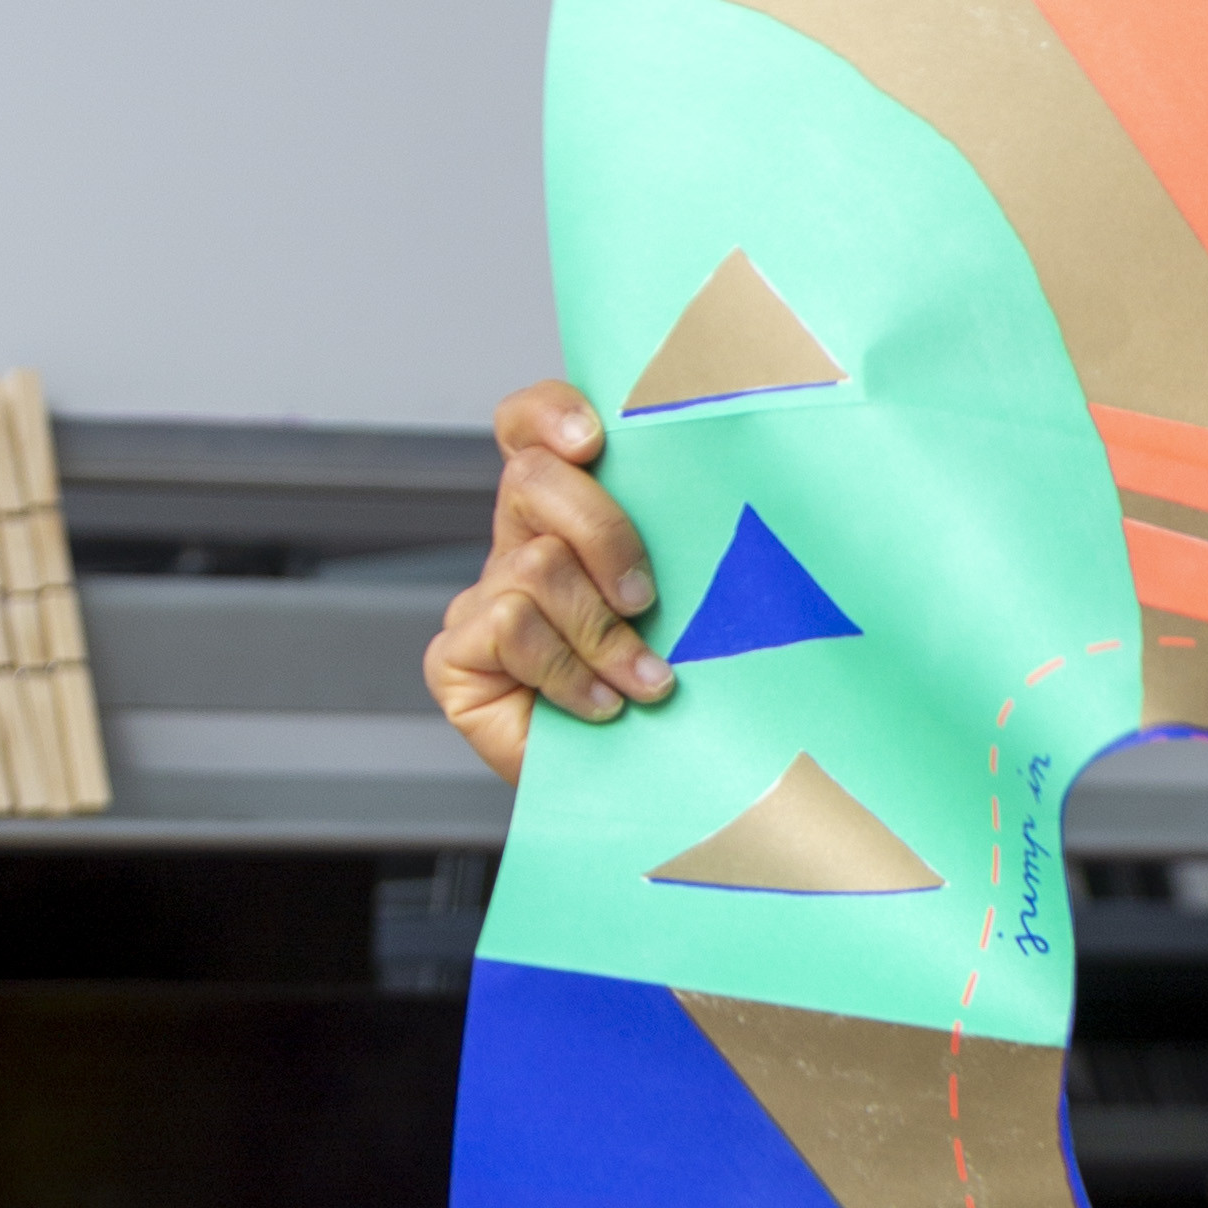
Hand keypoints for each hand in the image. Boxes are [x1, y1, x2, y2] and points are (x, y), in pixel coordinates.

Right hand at [423, 382, 673, 786]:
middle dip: (604, 533)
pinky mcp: (455, 658)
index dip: (549, 414)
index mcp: (568, 517)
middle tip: (648, 598)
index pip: (531, 429)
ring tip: (643, 681)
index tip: (594, 439)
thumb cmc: (680, 696)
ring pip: (532, 564)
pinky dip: (568, 670)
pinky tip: (600, 706)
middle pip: (534, 482)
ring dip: (601, 631)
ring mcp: (480, 601)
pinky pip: (509, 626)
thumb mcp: (695, 609)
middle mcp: (517, 546)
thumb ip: (689, 548)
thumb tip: (752, 494)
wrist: (649, 793)